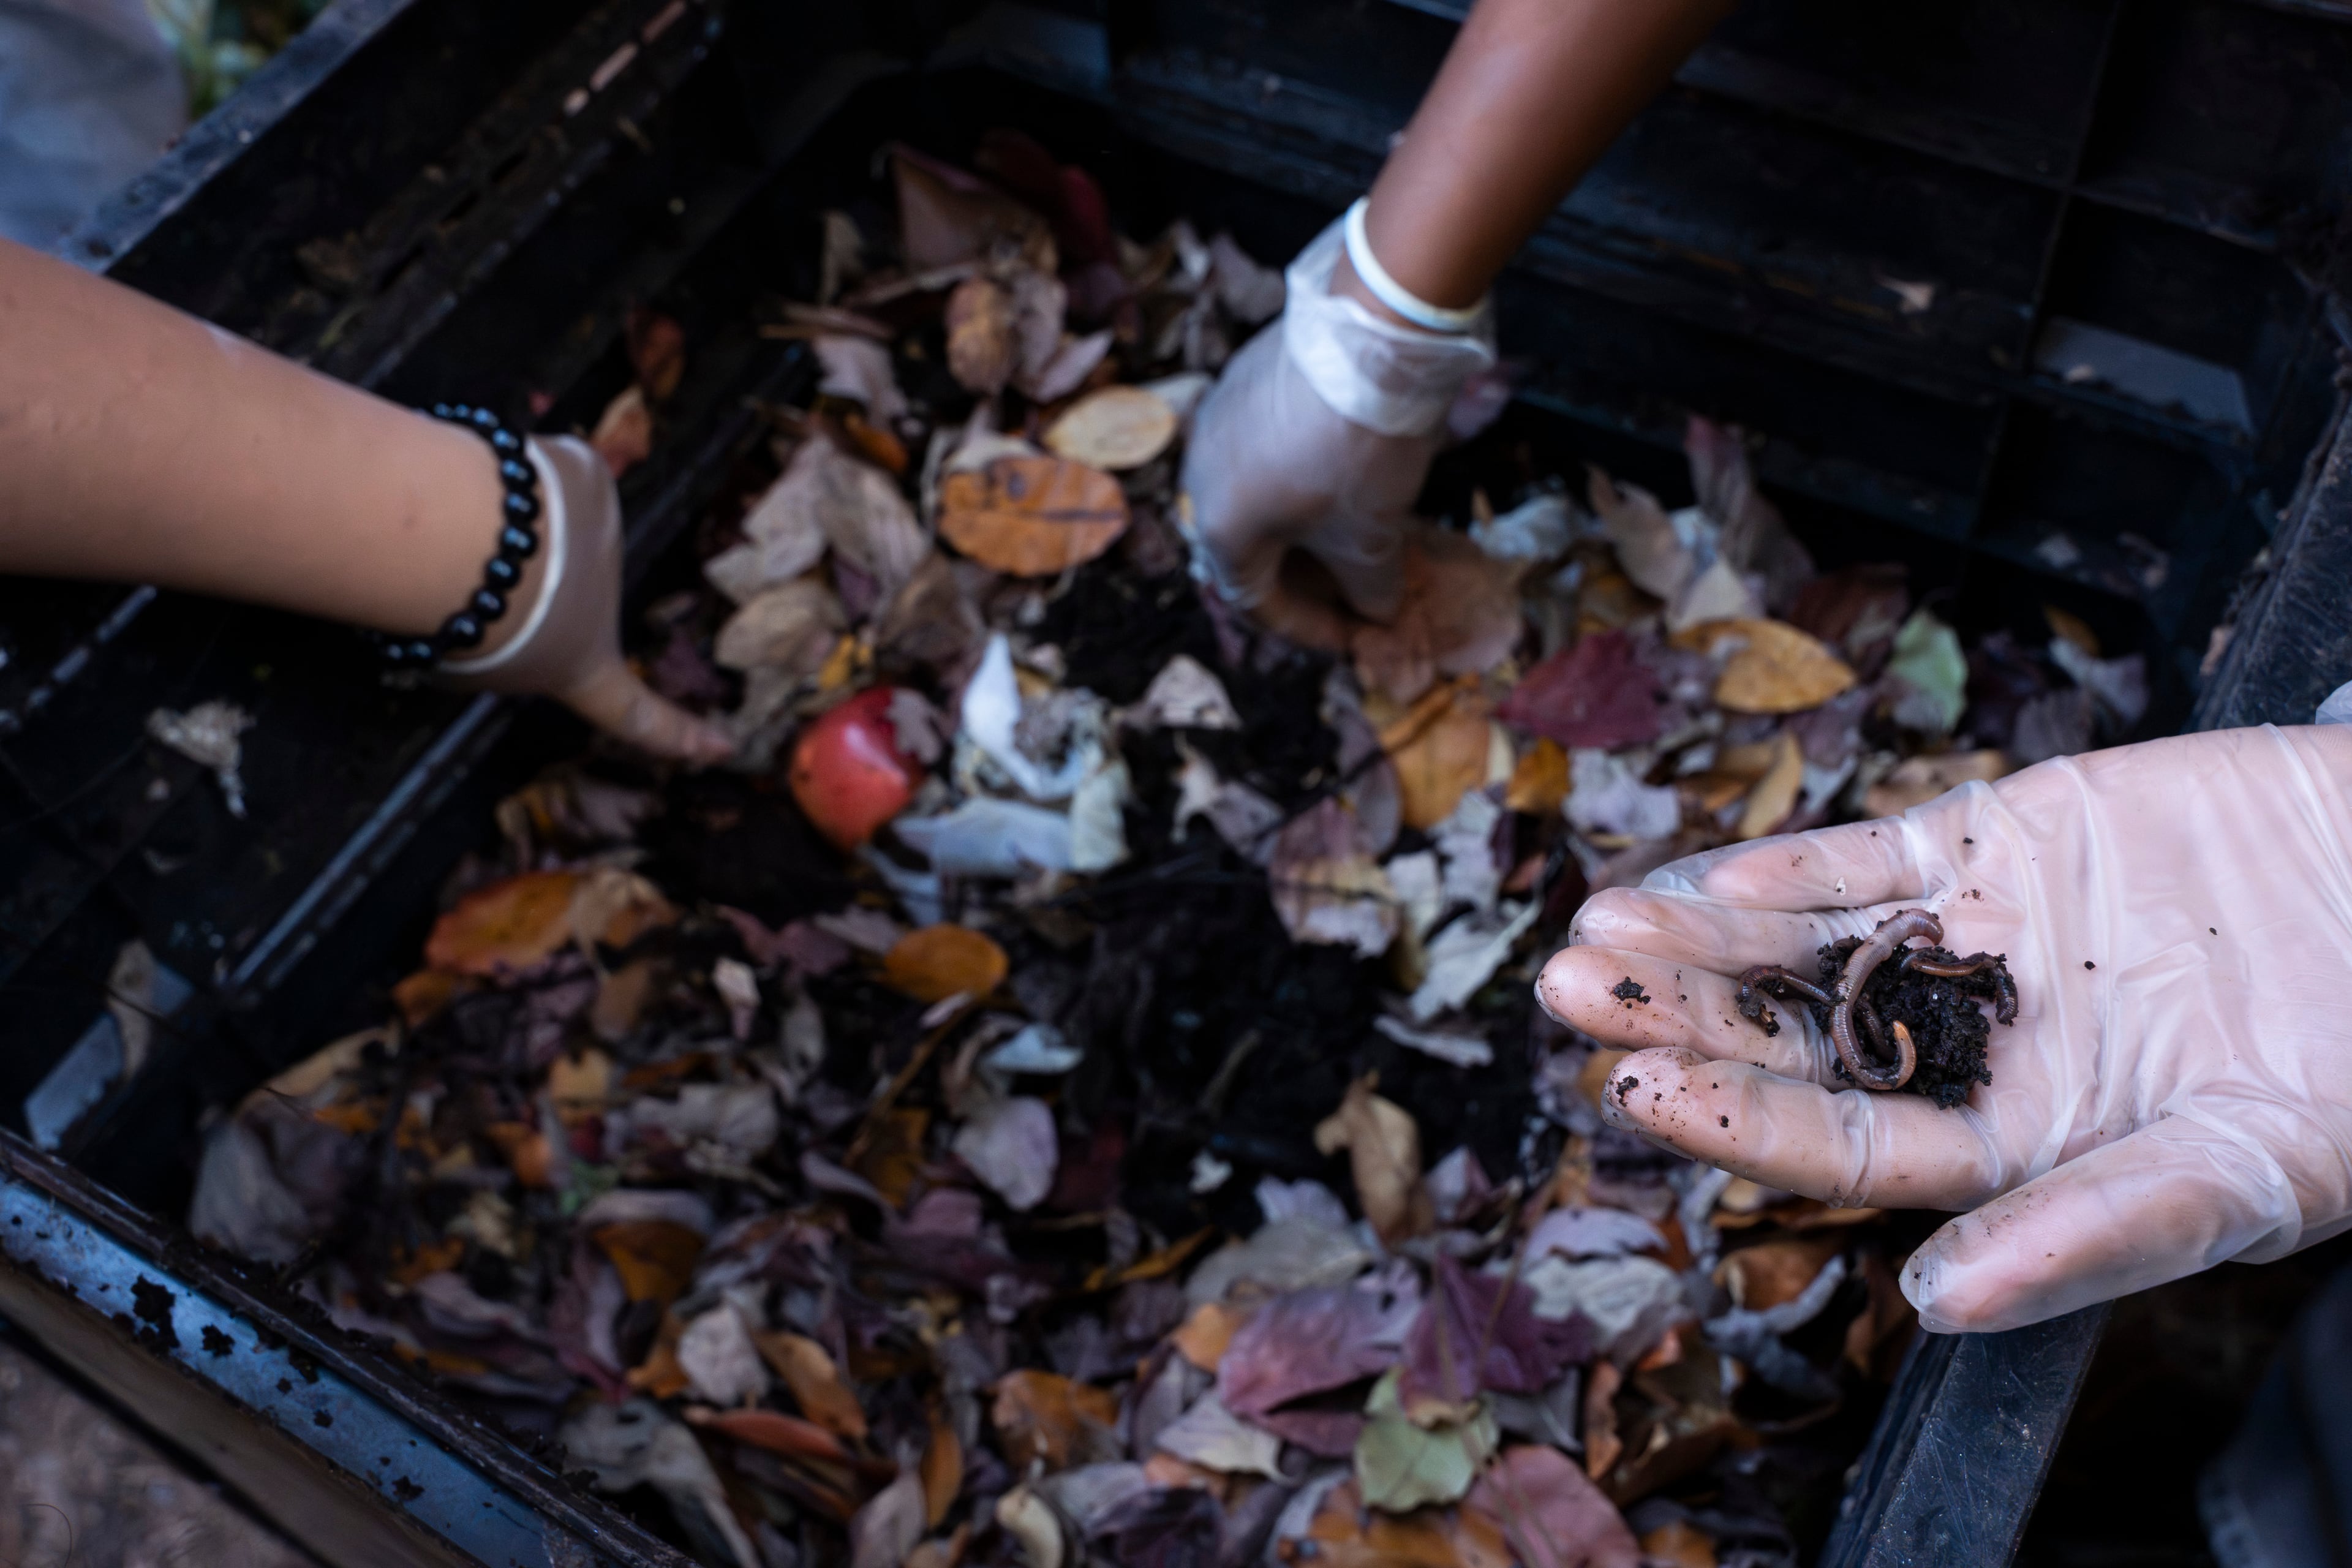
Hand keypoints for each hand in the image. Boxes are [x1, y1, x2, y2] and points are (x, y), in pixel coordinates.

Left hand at [443, 436, 732, 763]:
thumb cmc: (466, 625)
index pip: (634, 713)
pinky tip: (478, 481)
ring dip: (510, 526)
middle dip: (519, 579)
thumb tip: (502, 601)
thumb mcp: (474, 667)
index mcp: (582, 666)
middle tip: (457, 578)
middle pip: (560, 589)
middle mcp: (604, 600)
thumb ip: (500, 646)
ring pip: (543, 526)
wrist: (471, 548)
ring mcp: (604, 531)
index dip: (679, 735)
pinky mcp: (588, 472)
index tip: (723, 747)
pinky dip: (511, 477)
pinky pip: (539, 474)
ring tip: (456, 528)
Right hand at [1179, 216, 1492, 648]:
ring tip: (1350, 535)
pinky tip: (1338, 473)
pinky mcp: (1239, 381)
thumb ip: (1370, 587)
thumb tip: (1377, 610)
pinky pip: (1260, 450)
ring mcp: (1214, 423)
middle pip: (1250, 552)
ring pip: (1254, 497)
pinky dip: (1295, 478)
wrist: (1370, 335)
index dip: (1314, 630)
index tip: (1360, 636)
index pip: (1260, 604)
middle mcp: (1201, 478)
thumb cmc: (1361, 450)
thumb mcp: (1373, 534)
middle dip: (1306, 579)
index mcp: (1222, 529)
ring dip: (1300, 527)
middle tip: (1355, 591)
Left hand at [1535, 725, 2351, 1332]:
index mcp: (2013, 1142)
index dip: (1735, 1119)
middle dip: (1684, 1018)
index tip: (1630, 1090)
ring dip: (1706, 938)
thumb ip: (2093, 1231)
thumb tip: (1940, 1306)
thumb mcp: (2245, 1172)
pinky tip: (1718, 875)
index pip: (1841, 1143)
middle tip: (1566, 993)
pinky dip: (1802, 864)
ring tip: (1598, 933)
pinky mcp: (2008, 834)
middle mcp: (1973, 1042)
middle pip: (1798, 1038)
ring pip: (1813, 941)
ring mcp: (1982, 934)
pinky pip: (1882, 852)